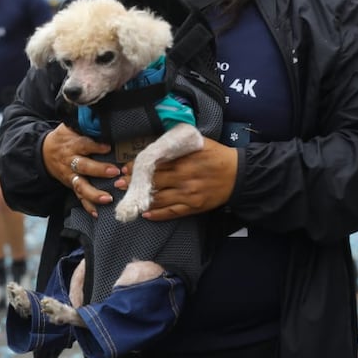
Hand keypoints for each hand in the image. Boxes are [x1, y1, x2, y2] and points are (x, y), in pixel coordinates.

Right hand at [41, 123, 112, 216]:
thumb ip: (83, 123)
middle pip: (84, 166)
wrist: (43, 153)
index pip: (84, 144)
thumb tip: (98, 114)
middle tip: (115, 172)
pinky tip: (96, 213)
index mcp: (72, 144)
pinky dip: (87, 206)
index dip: (96, 146)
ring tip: (107, 198)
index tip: (108, 147)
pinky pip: (78, 196)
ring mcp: (70, 175)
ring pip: (81, 185)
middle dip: (99, 170)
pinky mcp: (70, 184)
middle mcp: (70, 161)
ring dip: (94, 193)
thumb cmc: (62, 138)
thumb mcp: (68, 127)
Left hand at [117, 137, 237, 220]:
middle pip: (153, 182)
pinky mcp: (193, 207)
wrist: (238, 174)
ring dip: (141, 199)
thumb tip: (157, 145)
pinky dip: (157, 214)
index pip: (154, 165)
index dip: (138, 167)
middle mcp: (183, 179)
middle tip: (119, 183)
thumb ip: (177, 144)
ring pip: (159, 199)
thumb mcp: (197, 143)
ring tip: (127, 199)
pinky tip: (145, 214)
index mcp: (183, 161)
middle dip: (134, 183)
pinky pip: (172, 212)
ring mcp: (188, 195)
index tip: (125, 168)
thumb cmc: (216, 155)